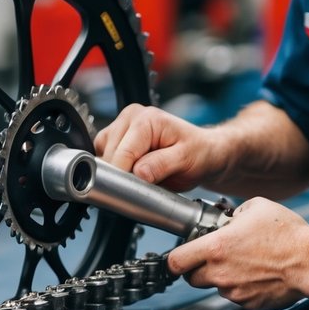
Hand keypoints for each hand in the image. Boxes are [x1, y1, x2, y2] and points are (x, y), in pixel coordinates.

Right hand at [94, 103, 221, 191]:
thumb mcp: (186, 159)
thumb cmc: (199, 152)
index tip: (132, 192)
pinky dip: (116, 170)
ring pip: (103, 156)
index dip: (124, 176)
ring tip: (143, 177)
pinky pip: (105, 157)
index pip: (122, 152)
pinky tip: (134, 172)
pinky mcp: (118, 138)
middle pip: (110, 155)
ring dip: (118, 172)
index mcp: (146, 119)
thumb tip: (138, 173)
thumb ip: (161, 165)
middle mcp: (131, 117)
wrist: (204, 152)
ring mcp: (123, 126)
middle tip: (144, 186)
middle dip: (122, 175)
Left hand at [166, 198, 308, 309]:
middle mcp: (220, 273)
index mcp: (215, 248)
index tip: (180, 256)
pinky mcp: (248, 304)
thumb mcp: (255, 207)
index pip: (176, 261)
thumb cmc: (287, 234)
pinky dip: (241, 288)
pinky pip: (236, 297)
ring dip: (222, 278)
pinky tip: (257, 274)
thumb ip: (233, 213)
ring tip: (244, 263)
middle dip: (197, 269)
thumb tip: (229, 219)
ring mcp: (234, 292)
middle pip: (191, 278)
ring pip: (216, 287)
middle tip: (212, 258)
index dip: (175, 259)